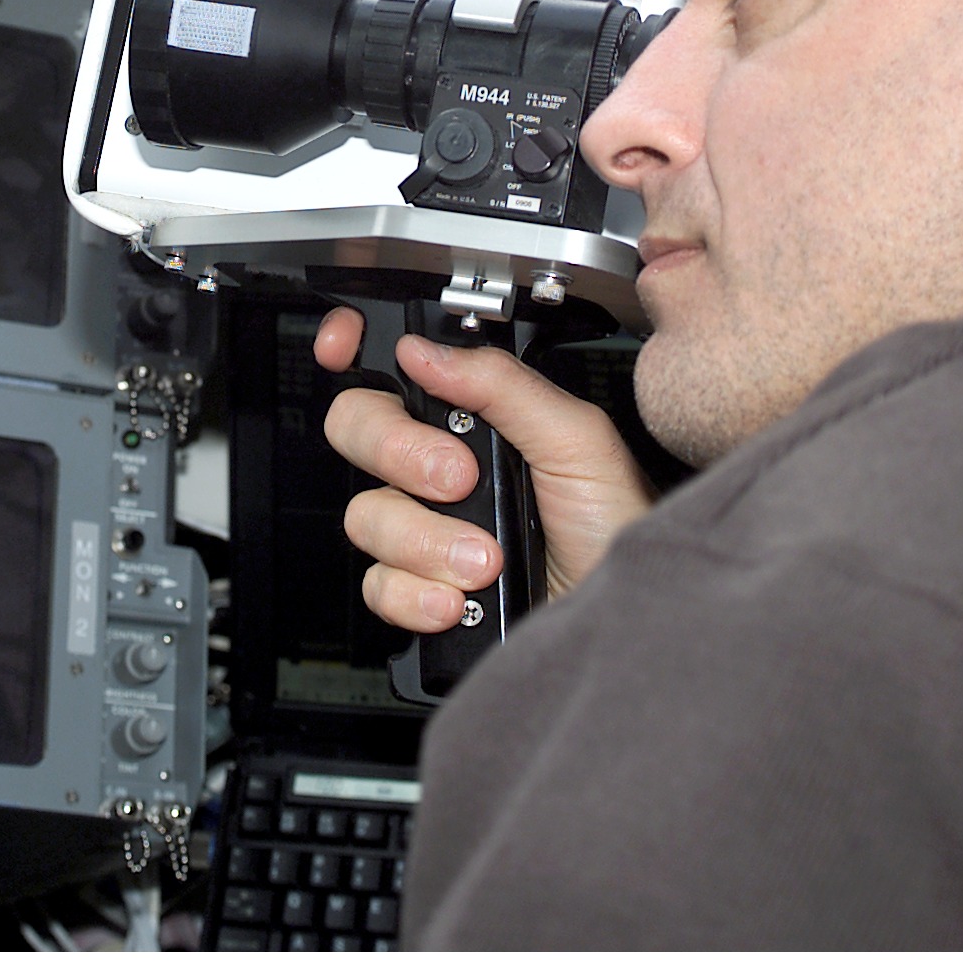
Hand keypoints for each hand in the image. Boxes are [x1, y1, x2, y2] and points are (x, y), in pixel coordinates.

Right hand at [314, 307, 658, 635]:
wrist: (620, 614)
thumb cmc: (615, 525)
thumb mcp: (577, 439)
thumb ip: (502, 384)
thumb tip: (424, 350)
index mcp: (473, 417)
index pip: (391, 372)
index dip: (352, 349)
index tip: (342, 347)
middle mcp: (437, 467)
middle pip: (357, 430)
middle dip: (401, 454)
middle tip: (460, 480)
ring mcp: (424, 529)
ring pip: (366, 516)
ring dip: (429, 542)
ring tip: (487, 558)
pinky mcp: (418, 589)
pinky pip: (378, 585)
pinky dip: (418, 595)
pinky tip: (461, 599)